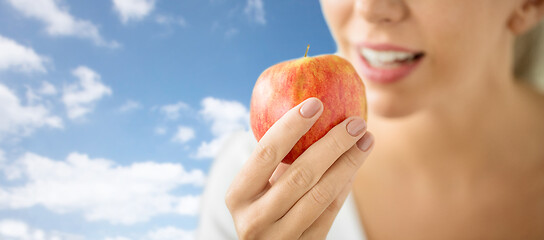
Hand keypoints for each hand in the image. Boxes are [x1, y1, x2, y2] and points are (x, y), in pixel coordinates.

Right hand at [226, 97, 373, 239]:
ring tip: (366, 140)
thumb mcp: (253, 187)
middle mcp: (254, 220)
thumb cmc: (259, 207)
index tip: (315, 103)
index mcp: (238, 196)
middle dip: (333, 144)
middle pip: (301, 174)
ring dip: (348, 163)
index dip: (291, 126)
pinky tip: (354, 166)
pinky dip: (345, 185)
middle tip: (355, 122)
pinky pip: (330, 212)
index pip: (265, 153)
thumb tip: (306, 109)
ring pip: (321, 194)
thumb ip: (271, 159)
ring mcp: (280, 238)